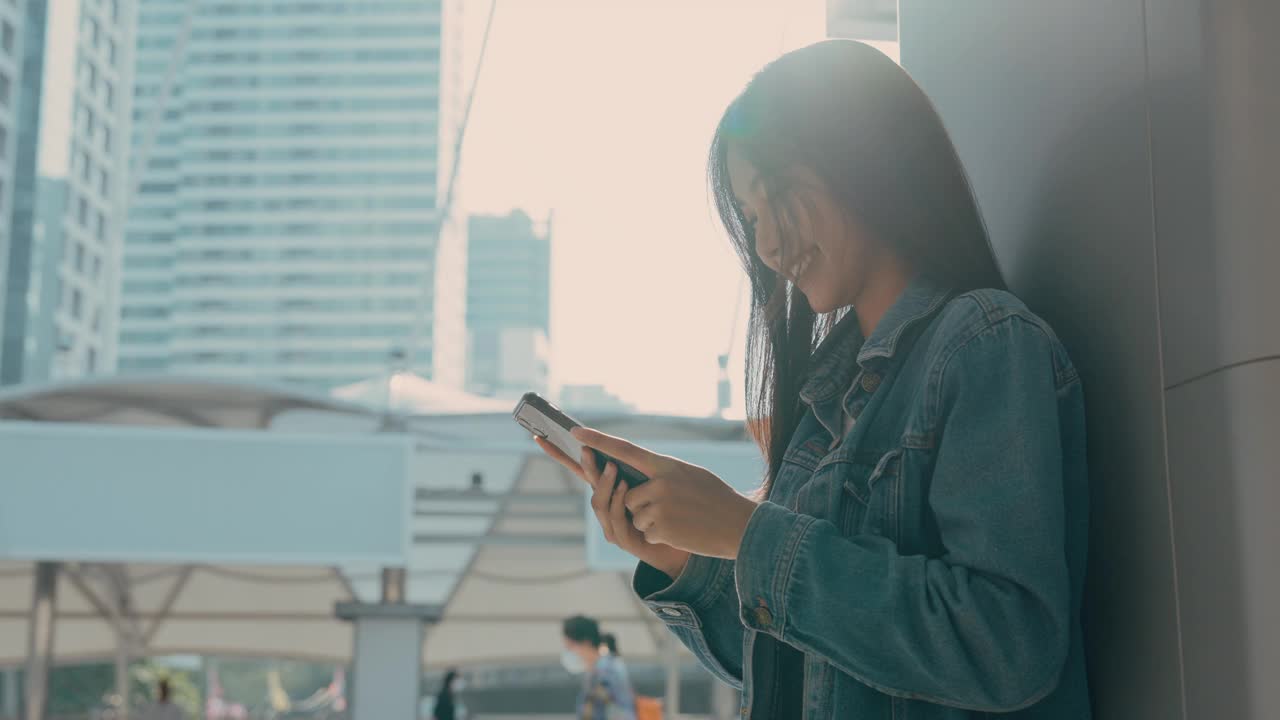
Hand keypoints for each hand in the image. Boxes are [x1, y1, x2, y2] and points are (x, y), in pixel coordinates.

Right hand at [533, 435, 690, 579]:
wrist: (679, 544)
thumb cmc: (665, 510)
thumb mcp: (649, 482)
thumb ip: (633, 465)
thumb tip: (620, 440)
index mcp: (609, 488)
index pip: (579, 470)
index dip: (559, 455)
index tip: (539, 436)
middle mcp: (605, 506)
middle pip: (589, 483)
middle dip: (586, 465)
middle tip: (586, 448)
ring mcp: (611, 524)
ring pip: (599, 503)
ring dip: (605, 484)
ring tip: (614, 468)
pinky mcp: (623, 539)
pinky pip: (615, 519)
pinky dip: (619, 501)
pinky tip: (626, 488)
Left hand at [573, 427, 758, 560]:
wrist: (740, 525)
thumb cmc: (716, 498)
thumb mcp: (690, 475)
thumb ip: (661, 473)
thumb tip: (635, 478)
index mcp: (666, 464)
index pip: (624, 449)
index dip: (598, 440)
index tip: (577, 433)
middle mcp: (659, 483)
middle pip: (626, 494)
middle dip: (639, 504)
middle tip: (669, 506)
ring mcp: (659, 506)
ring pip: (634, 516)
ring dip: (651, 522)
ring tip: (679, 519)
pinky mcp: (661, 529)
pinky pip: (645, 534)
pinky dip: (660, 536)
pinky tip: (681, 532)